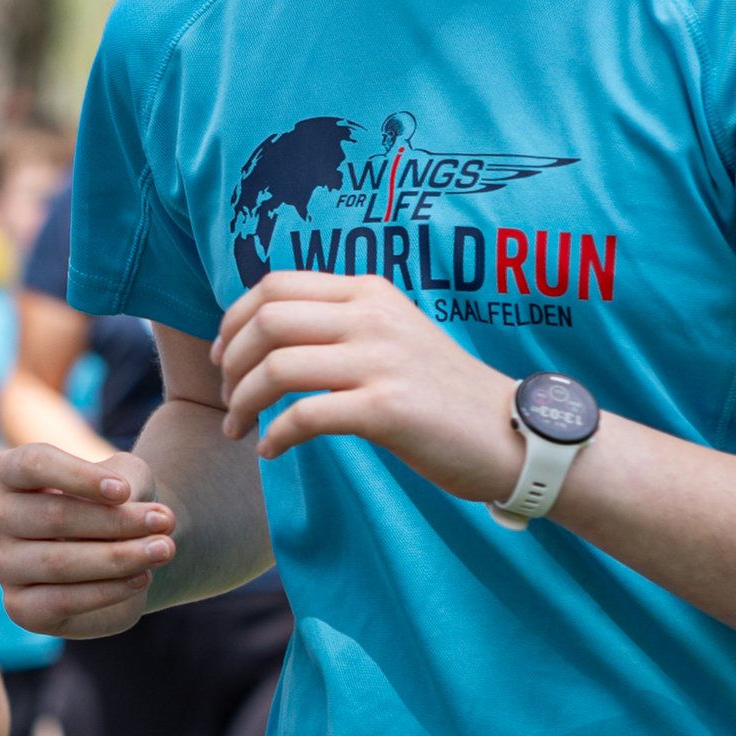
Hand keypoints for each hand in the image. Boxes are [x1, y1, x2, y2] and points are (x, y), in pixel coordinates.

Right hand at [0, 442, 175, 638]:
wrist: (124, 551)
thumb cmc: (118, 504)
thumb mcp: (130, 479)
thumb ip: (129, 483)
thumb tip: (136, 510)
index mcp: (12, 473)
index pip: (33, 464)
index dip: (79, 476)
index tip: (125, 491)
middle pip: (53, 515)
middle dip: (116, 522)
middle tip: (165, 523)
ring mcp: (4, 564)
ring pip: (57, 562)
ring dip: (119, 557)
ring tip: (163, 550)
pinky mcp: (19, 607)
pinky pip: (60, 601)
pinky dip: (107, 590)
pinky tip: (142, 578)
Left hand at [214, 271, 519, 498]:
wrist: (511, 431)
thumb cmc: (443, 392)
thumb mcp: (393, 335)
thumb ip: (342, 324)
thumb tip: (270, 334)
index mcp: (369, 292)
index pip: (275, 286)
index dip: (234, 320)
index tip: (224, 357)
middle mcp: (372, 317)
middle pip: (266, 322)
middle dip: (231, 364)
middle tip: (227, 398)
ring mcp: (381, 360)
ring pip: (277, 368)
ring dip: (243, 403)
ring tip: (239, 429)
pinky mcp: (387, 409)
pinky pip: (305, 416)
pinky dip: (275, 435)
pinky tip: (271, 450)